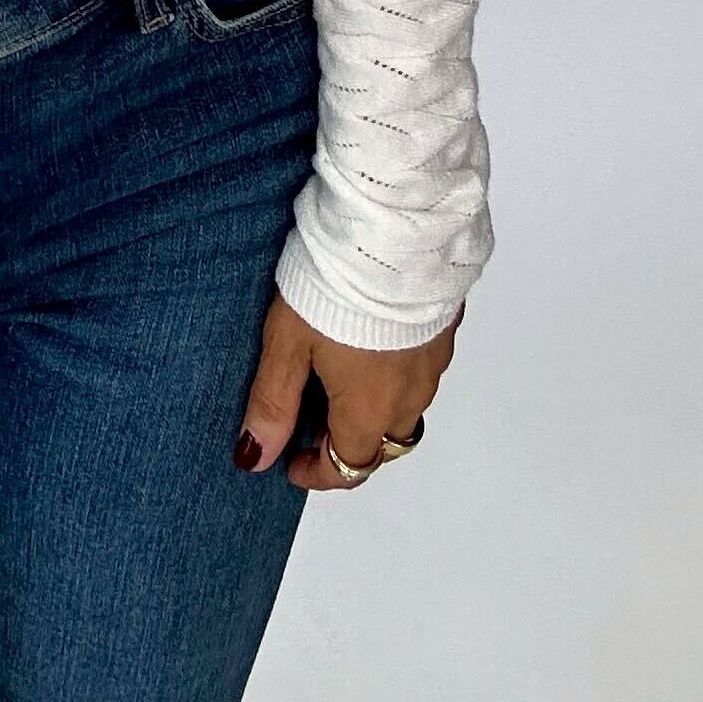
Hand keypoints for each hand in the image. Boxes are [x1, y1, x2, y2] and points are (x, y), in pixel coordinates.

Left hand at [233, 288, 460, 492]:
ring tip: (341, 378)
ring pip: (407, 408)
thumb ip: (273, 403)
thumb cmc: (337, 283)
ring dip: (376, 408)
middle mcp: (410, 395)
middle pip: (382, 442)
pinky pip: (422, 369)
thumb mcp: (288, 343)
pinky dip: (397, 372)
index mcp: (369, 408)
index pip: (350, 466)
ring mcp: (434, 363)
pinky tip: (374, 341)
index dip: (318, 472)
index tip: (293, 464)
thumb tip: (256, 456)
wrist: (394, 229)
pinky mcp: (446, 328)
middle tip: (313, 423)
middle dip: (349, 443)